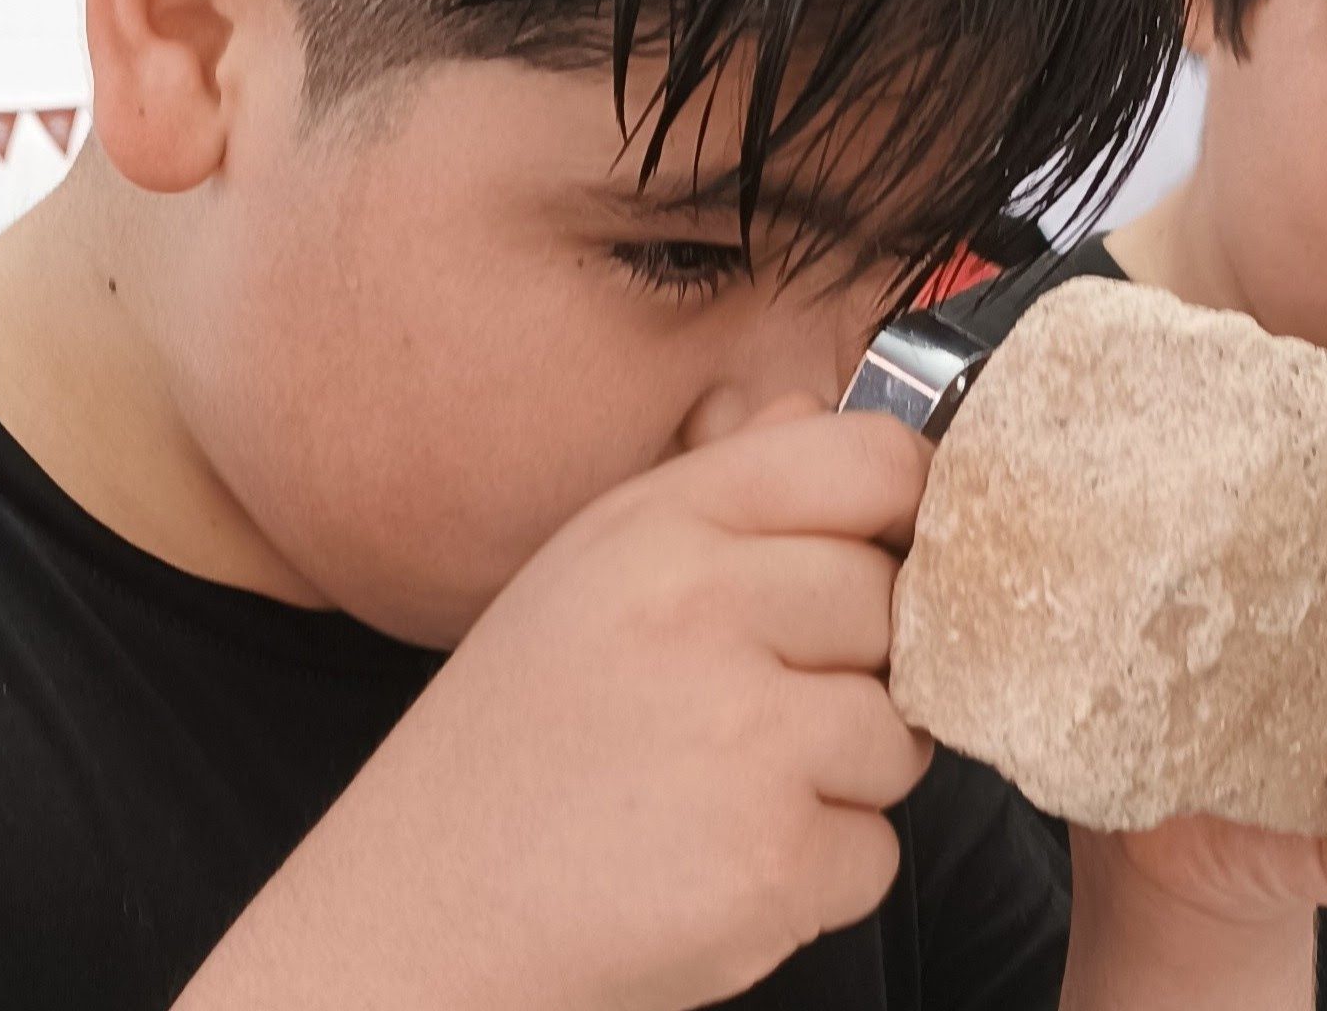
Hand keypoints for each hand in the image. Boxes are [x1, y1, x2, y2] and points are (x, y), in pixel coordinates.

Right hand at [179, 399, 933, 1010]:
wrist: (424, 914)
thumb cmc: (509, 745)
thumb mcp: (584, 575)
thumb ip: (711, 490)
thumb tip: (813, 413)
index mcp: (657, 527)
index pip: (870, 462)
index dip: (902, 511)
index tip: (885, 557)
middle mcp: (700, 608)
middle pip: (895, 603)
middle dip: (852, 669)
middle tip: (749, 712)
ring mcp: (740, 735)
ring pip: (901, 736)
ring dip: (838, 781)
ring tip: (718, 791)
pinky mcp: (771, 858)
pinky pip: (876, 853)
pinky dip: (815, 876)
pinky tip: (714, 862)